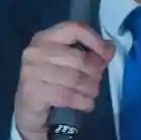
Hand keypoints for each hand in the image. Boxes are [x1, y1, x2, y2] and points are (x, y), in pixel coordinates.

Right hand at [14, 22, 113, 139]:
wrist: (30, 111)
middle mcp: (36, 51)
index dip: (95, 41)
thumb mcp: (70, 64)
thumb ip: (90, 54)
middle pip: (80, 58)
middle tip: (96, 82)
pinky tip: (86, 104)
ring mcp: (31, 71)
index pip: (75, 29)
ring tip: (91, 94)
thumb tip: (110, 48)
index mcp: (46, 38)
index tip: (106, 56)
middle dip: (95, 73)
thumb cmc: (53, 83)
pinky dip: (83, 102)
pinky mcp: (32, 91)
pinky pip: (68, 96)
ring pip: (76, 78)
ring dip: (90, 89)